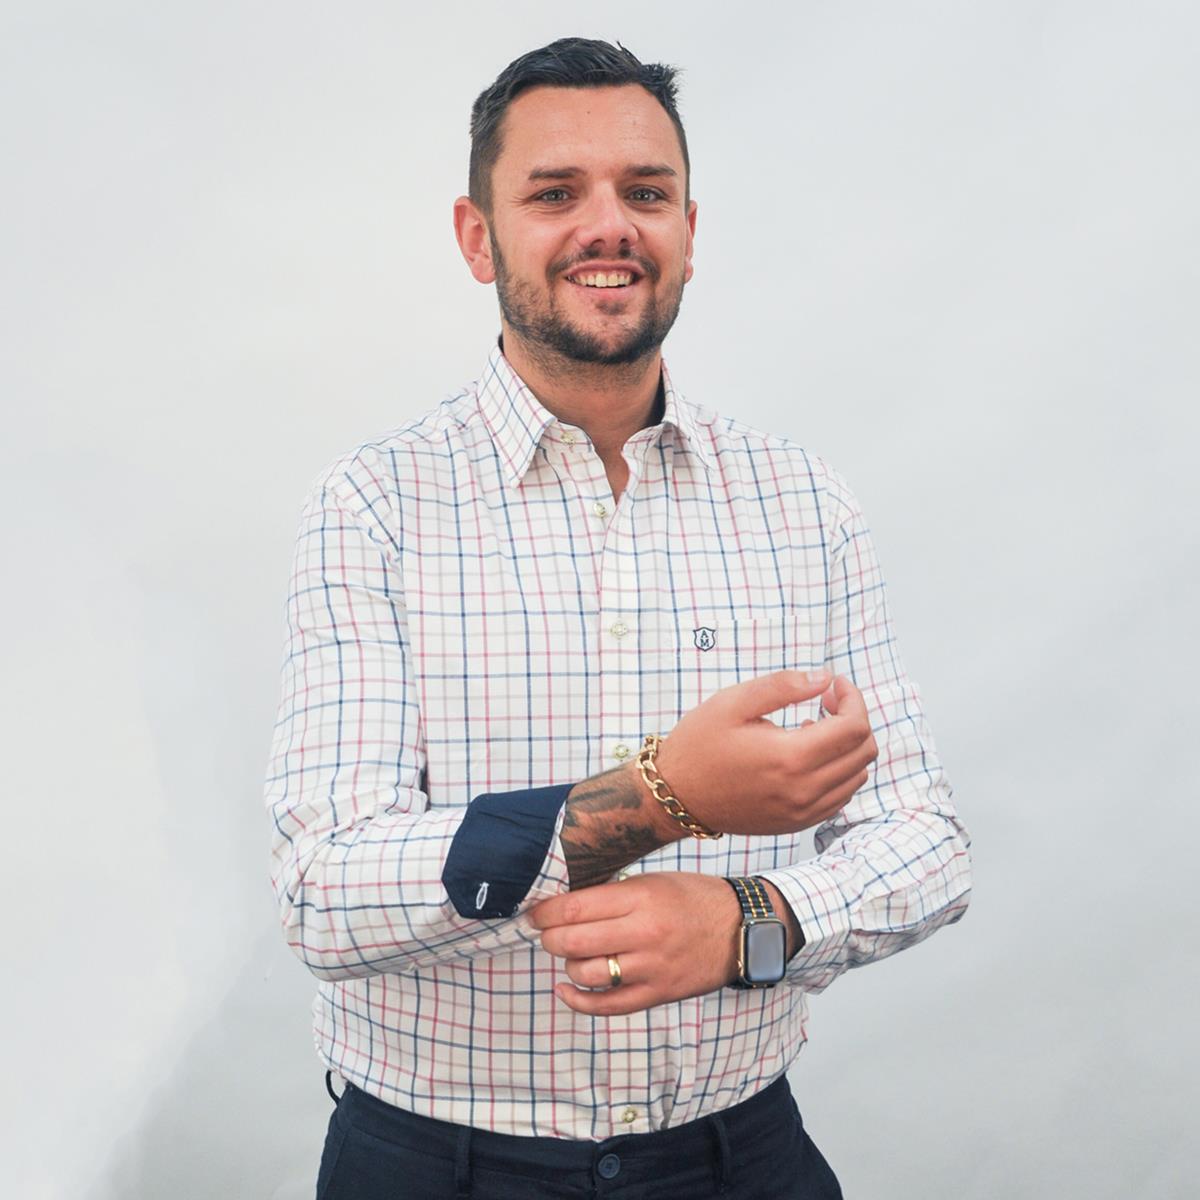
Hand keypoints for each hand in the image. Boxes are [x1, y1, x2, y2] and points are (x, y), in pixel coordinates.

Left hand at [530, 873, 741, 1015]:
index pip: (576, 908)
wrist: (742, 929)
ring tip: (568, 953)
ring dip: (567, 964)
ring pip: (585, 973)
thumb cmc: (694, 898)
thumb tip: (566, 905)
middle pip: (573, 941)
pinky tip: (566, 989)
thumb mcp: (653, 881)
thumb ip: (613, 894)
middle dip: (549, 937)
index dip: (546, 912)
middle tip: (544, 932)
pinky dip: (579, 1001)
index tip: (535, 912)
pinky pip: (607, 1005)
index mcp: (641, 897)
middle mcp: (644, 933)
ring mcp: (651, 968)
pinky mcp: (657, 994)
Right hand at [654, 670, 877, 836]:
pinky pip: (840, 797)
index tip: (834, 684)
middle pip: (864, 752)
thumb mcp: (733, 702)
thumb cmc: (699, 745)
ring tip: (814, 726)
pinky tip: (809, 754)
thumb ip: (783, 686)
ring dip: (848, 746)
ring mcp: (803, 813)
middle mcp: (804, 791)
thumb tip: (825, 678)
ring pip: (857, 776)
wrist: (675, 796)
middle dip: (854, 718)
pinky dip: (839, 771)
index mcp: (791, 758)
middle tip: (826, 701)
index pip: (854, 727)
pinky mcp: (797, 823)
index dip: (853, 698)